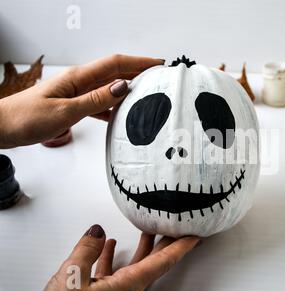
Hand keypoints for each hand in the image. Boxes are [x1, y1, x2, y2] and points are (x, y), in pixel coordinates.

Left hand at [0, 54, 163, 147]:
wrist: (4, 126)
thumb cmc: (27, 118)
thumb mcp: (66, 111)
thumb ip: (96, 100)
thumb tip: (123, 87)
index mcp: (79, 77)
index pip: (116, 64)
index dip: (139, 62)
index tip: (159, 64)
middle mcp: (80, 82)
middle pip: (116, 72)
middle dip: (140, 72)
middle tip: (161, 78)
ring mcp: (78, 92)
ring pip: (110, 87)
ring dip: (130, 89)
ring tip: (148, 95)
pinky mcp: (75, 104)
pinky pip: (101, 101)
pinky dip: (115, 106)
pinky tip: (123, 115)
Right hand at [40, 224, 198, 290]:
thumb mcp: (72, 279)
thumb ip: (86, 252)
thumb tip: (96, 232)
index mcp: (127, 286)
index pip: (162, 262)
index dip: (180, 247)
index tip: (195, 236)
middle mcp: (125, 290)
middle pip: (154, 262)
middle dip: (167, 243)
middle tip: (177, 228)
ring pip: (134, 265)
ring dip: (142, 246)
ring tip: (147, 229)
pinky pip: (112, 271)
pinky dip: (112, 255)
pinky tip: (108, 244)